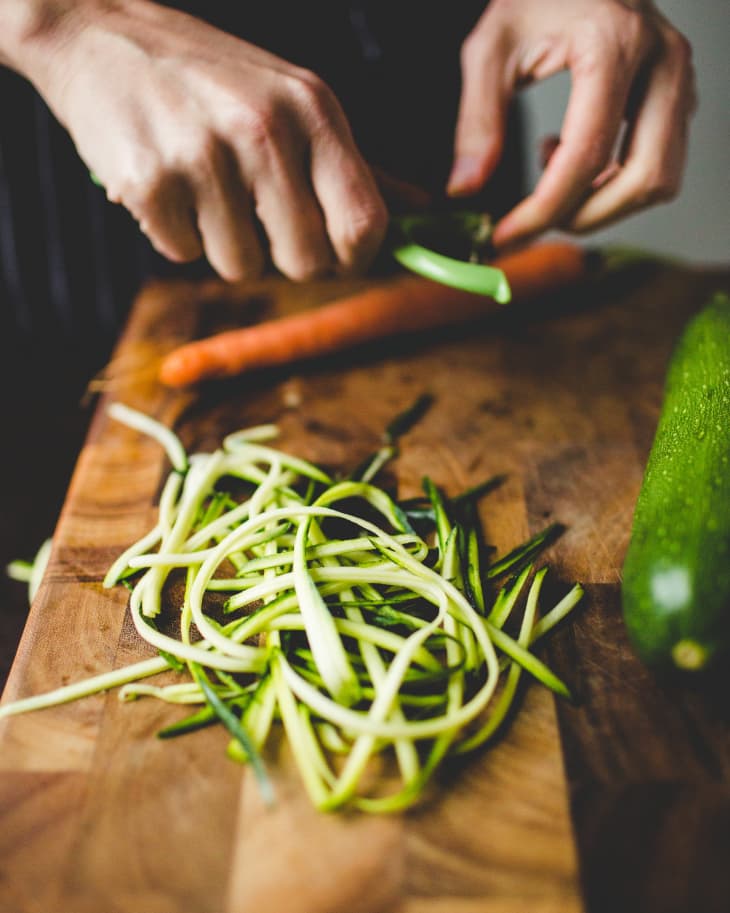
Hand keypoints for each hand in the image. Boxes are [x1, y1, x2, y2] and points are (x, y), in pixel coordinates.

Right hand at [17, 0, 386, 281]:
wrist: (98, 34)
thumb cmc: (210, 79)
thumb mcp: (292, 102)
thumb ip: (353, 166)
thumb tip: (422, 214)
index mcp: (312, 111)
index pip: (364, 225)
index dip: (354, 259)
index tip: (333, 256)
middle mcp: (264, 130)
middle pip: (306, 261)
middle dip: (283, 256)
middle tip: (255, 217)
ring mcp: (204, 154)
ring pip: (240, 266)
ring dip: (223, 243)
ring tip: (203, 188)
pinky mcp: (149, 181)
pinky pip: (183, 255)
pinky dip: (175, 233)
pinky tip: (166, 184)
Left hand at [447, 0, 695, 246]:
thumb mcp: (490, 48)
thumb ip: (477, 121)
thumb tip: (464, 189)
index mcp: (615, 43)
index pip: (586, 155)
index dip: (544, 210)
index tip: (507, 234)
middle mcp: (662, 61)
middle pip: (643, 178)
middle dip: (586, 215)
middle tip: (537, 218)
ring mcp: (678, 78)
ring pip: (660, 179)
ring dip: (604, 201)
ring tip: (553, 170)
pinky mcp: (678, 94)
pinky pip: (660, 163)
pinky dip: (617, 183)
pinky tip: (574, 157)